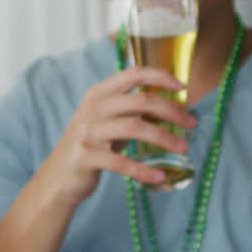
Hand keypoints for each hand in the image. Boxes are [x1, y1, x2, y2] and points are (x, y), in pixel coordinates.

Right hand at [31, 66, 196, 206]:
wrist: (58, 177)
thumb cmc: (92, 146)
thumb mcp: (110, 123)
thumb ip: (134, 112)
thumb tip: (173, 107)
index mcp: (98, 94)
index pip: (133, 74)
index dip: (160, 76)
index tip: (183, 86)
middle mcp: (92, 109)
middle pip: (140, 101)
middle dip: (171, 110)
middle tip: (192, 123)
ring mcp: (87, 133)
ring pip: (134, 127)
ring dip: (163, 138)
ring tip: (183, 149)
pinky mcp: (85, 158)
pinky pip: (120, 162)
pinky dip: (143, 169)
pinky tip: (159, 176)